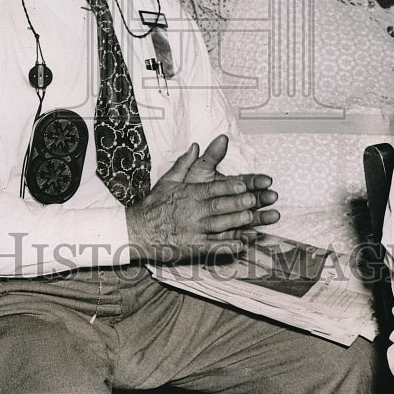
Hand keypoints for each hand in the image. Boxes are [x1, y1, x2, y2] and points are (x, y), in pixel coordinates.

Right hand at [125, 144, 279, 263]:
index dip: (229, 187)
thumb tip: (196, 146)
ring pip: (218, 225)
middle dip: (237, 202)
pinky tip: (242, 244)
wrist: (139, 230)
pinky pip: (213, 246)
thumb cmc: (154, 204)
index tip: (244, 184)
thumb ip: (184, 164)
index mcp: (188, 194)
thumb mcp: (168, 180)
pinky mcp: (193, 247)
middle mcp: (192, 211)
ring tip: (252, 218)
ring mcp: (193, 230)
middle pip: (218, 206)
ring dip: (236, 222)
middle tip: (254, 199)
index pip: (212, 189)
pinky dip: (228, 246)